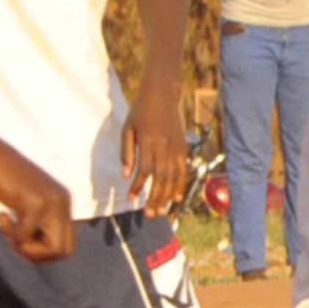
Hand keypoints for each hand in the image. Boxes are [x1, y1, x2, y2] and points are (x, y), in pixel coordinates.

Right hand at [0, 137, 74, 262]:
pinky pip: (25, 237)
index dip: (45, 252)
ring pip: (52, 250)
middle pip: (65, 251)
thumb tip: (42, 254)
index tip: (23, 241)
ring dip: (26, 249)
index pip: (68, 244)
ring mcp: (51, 202)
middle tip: (16, 242)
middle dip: (38, 256)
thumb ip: (39, 220)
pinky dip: (10, 233)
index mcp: (63, 200)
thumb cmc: (0, 177)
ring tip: (9, 230)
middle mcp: (63, 201)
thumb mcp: (26, 200)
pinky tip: (0, 215)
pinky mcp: (34, 203)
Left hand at [122, 80, 191, 214]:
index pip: (145, 169)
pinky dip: (180, 184)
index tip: (131, 198)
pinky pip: (183, 170)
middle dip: (155, 198)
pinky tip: (176, 197)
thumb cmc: (140, 110)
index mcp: (149, 141)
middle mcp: (165, 146)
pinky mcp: (183, 146)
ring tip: (161, 211)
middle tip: (150, 214)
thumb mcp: (128, 128)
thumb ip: (126, 152)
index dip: (138, 186)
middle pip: (161, 177)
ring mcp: (176, 147)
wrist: (163, 93)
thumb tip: (125, 175)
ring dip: (167, 196)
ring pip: (174, 176)